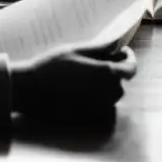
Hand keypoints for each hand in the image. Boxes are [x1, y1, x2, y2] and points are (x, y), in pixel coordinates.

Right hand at [11, 41, 136, 118]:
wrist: (29, 90)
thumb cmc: (51, 66)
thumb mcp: (77, 50)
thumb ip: (101, 48)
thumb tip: (117, 44)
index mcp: (106, 73)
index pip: (131, 69)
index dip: (129, 59)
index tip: (122, 52)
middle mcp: (106, 92)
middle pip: (121, 83)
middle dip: (116, 71)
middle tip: (101, 61)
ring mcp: (96, 107)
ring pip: (111, 96)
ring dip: (107, 86)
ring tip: (89, 75)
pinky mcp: (86, 117)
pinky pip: (100, 107)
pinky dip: (97, 98)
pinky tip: (81, 89)